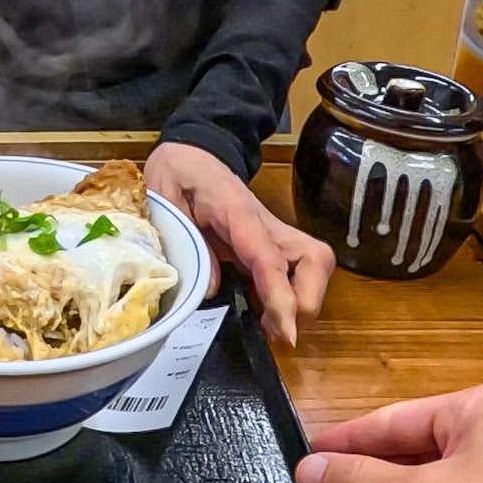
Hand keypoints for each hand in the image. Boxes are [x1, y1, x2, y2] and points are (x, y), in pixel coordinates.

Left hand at [145, 142, 333, 344]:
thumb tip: (213, 289)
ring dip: (302, 300)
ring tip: (272, 328)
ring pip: (313, 265)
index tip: (287, 332)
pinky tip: (267, 316)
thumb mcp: (167, 202)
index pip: (270, 258)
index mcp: (238, 213)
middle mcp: (265, 224)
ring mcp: (271, 232)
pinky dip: (288, 296)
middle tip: (279, 330)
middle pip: (315, 260)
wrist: (191, 150)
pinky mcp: (269, 241)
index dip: (282, 296)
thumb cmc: (178, 172)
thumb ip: (189, 242)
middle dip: (307, 300)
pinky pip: (293, 270)